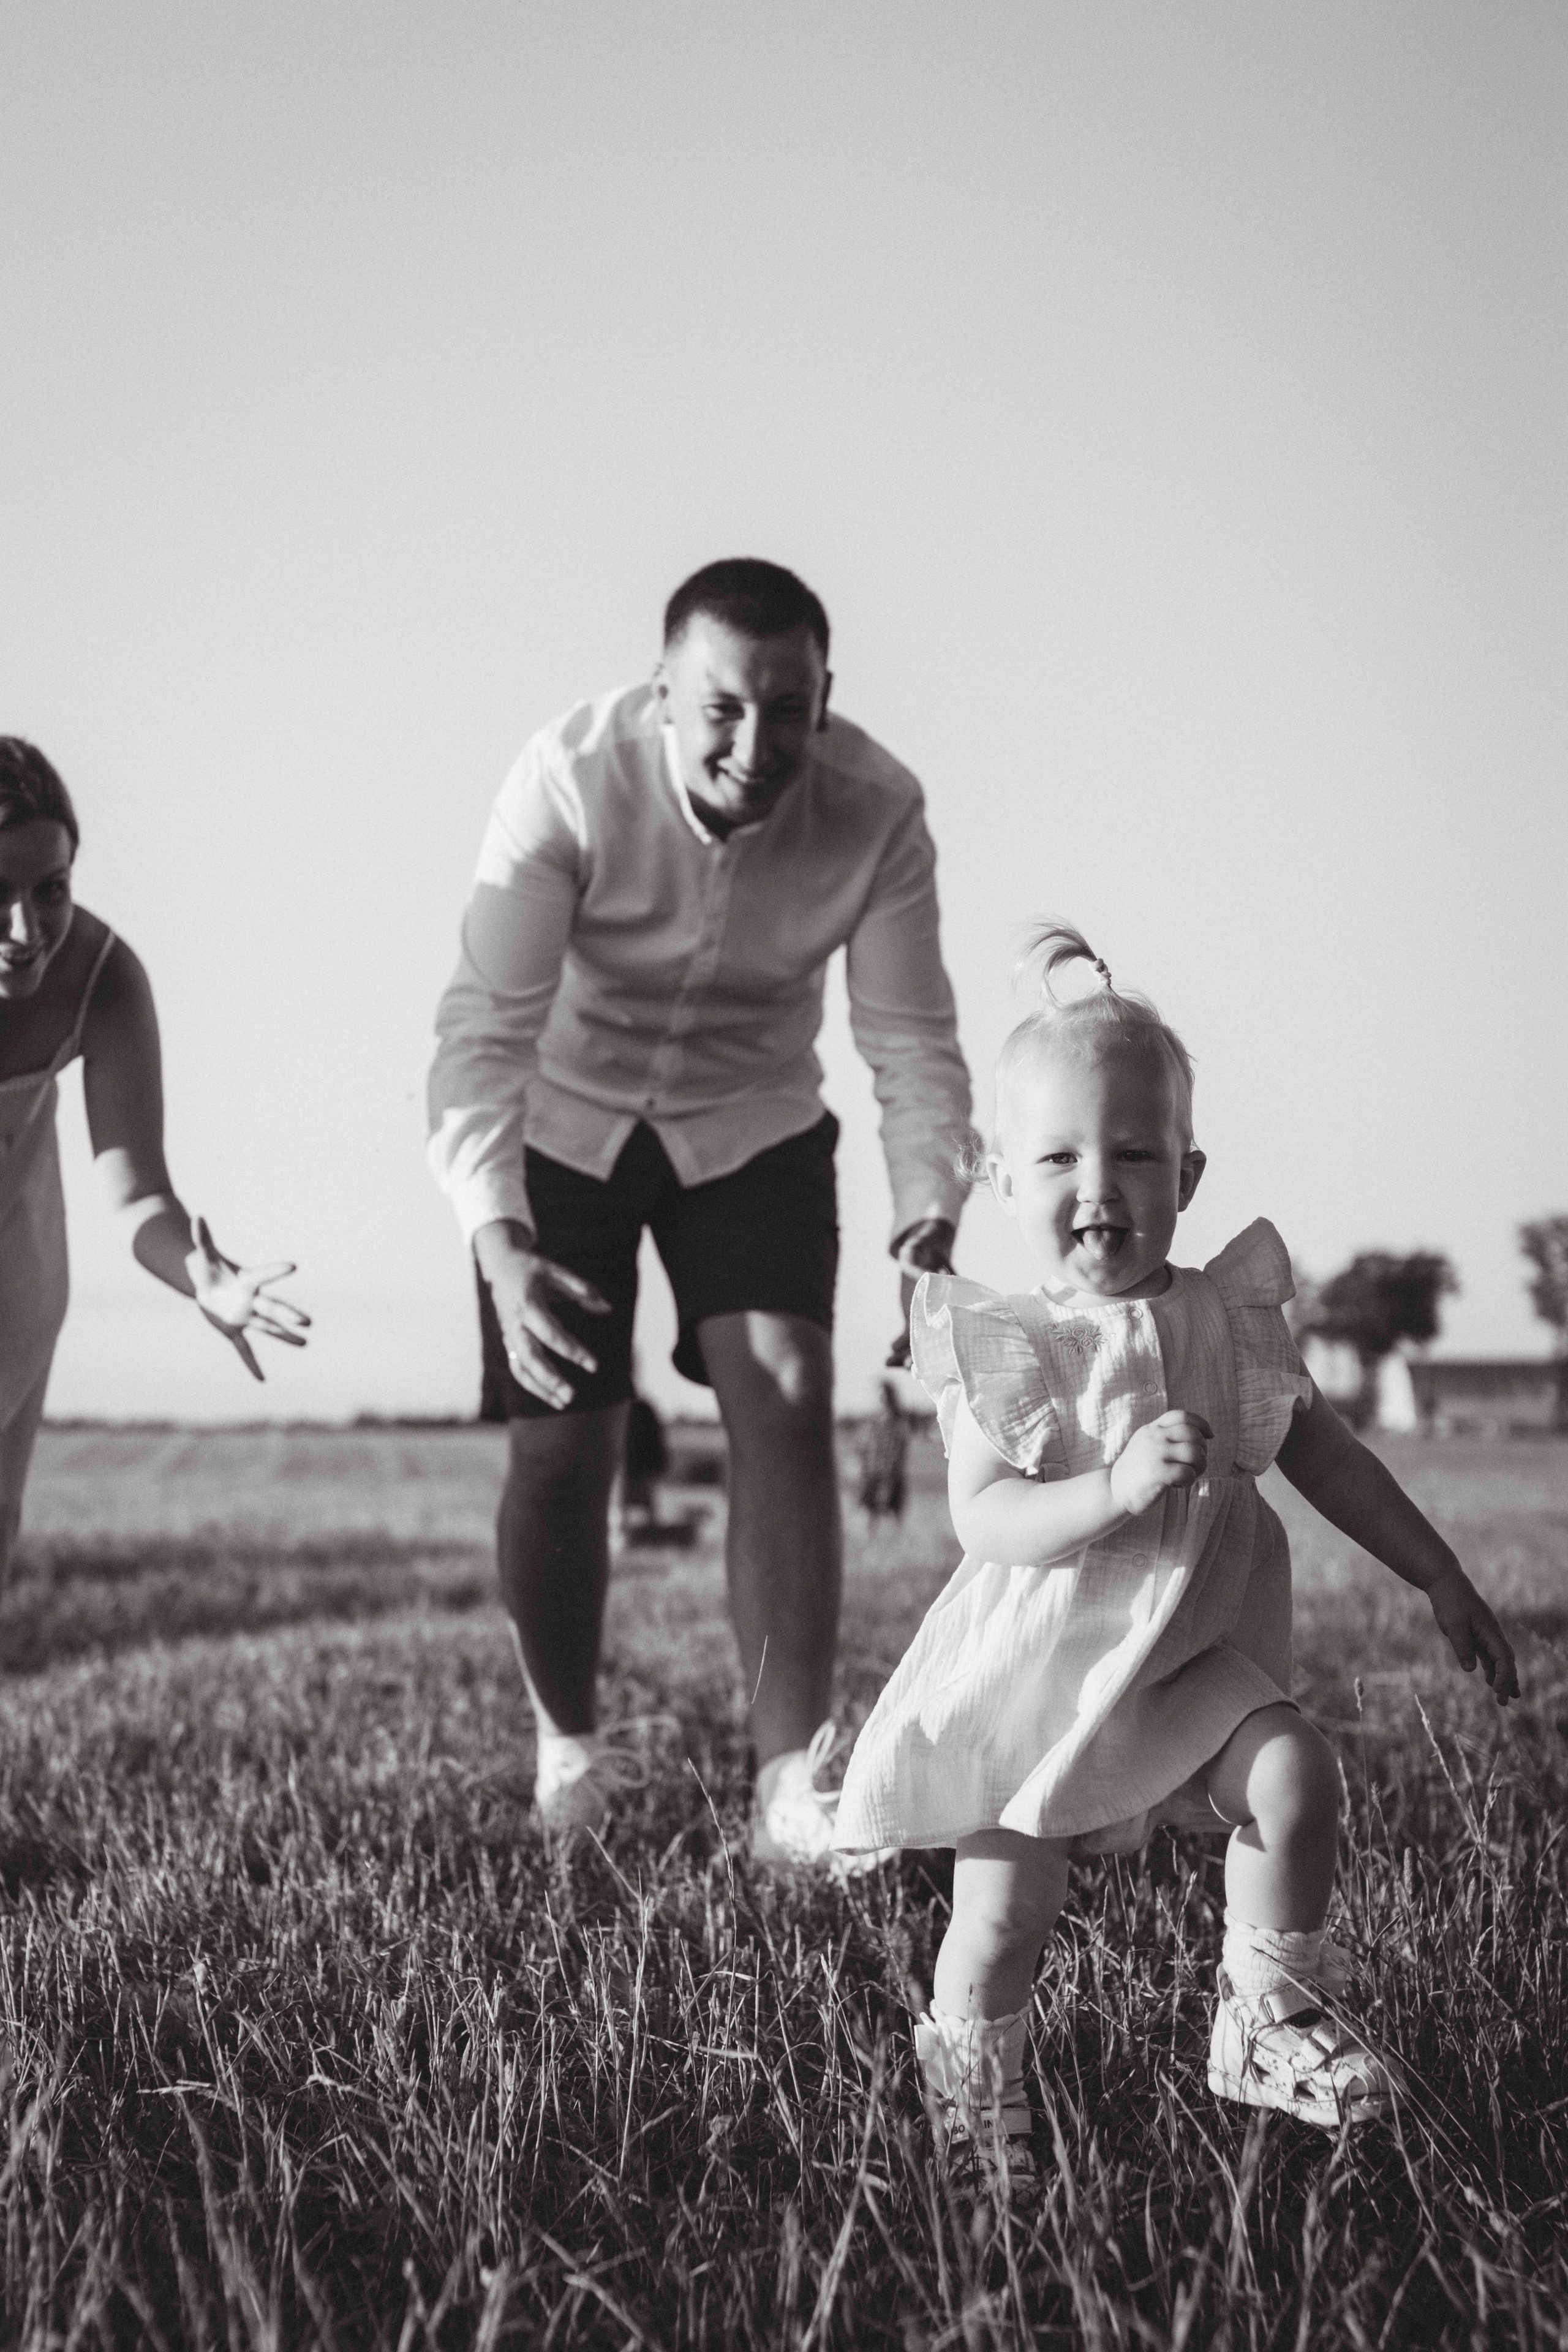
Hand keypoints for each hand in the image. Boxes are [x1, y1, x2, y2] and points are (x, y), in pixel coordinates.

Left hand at [185, 1216, 309, 1381]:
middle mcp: (250, 1300)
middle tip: (307, 1321)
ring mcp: (244, 1316)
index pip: (262, 1275)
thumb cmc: (207, 1268)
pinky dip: (251, 1364)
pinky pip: (244, 1350)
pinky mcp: (233, 1331)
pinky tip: (261, 1380)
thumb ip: (202, 1238)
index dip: (275, 1271)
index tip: (294, 1266)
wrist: (205, 1285)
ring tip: (304, 1343)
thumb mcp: (203, 1255)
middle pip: (271, 1308)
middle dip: (287, 1314)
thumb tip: (197, 1217)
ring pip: (267, 1328)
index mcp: (245, 1280)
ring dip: (284, 1336)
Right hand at [473, 1222, 609, 1409]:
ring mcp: (509, 1334)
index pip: (551, 1334)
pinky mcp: (508, 1341)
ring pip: (521, 1367)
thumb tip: (609, 1308)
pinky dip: (532, 1385)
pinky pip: (517, 1368)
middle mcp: (515, 1323)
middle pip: (530, 1357)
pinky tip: (552, 1397)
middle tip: (572, 1396)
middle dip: (549, 1379)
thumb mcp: (556, 1271)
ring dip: (540, 1388)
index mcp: (528, 1305)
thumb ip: (583, 1289)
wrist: (498, 1265)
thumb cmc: (531, 1267)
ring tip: (564, 1403)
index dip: (573, 1351)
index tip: (593, 1365)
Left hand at [886, 1217, 956, 1368]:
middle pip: (934, 1338)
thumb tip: (934, 1274)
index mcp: (949, 1297)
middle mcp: (940, 1311)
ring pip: (920, 1341)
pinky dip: (899, 1346)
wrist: (922, 1249)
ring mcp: (927, 1317)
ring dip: (907, 1355)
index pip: (947, 1323)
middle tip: (909, 1368)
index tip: (932, 1350)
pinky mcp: (914, 1318)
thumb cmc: (925, 1247)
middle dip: (922, 1354)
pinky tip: (888, 1358)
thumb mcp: (921, 1252)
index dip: (940, 1340)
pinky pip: (908, 1335)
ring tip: (890, 1363)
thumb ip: (922, 1266)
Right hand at [1109, 1411, 1211, 1517]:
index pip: (1182, 1416)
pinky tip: (1178, 1485)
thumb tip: (1201, 1434)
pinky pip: (1188, 1472)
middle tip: (1196, 1464)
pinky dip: (1189, 1480)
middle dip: (1203, 1450)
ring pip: (1195, 1452)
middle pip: (1193, 1434)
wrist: (1115, 1490)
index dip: (1201, 1424)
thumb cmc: (1138, 1469)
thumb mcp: (1147, 1443)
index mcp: (1153, 1429)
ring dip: (1200, 1466)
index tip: (1209, 1436)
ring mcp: (1156, 1453)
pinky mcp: (1158, 1473)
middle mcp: (1154, 1437)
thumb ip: (1166, 1435)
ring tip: (1189, 1474)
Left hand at [1424, 1564, 1519, 1704]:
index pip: (1503, 1658)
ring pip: (1499, 1661)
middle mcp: (1492, 1634)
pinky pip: (1488, 1656)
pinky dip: (1491, 1669)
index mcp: (1490, 1631)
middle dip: (1508, 1682)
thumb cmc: (1451, 1602)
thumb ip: (1462, 1646)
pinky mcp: (1476, 1636)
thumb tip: (1470, 1669)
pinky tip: (1490, 1681)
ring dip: (1502, 1678)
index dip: (1503, 1675)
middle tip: (1506, 1702)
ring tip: (1505, 1698)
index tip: (1496, 1689)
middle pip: (1506, 1662)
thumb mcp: (1453, 1624)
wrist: (1446, 1583)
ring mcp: (1486, 1635)